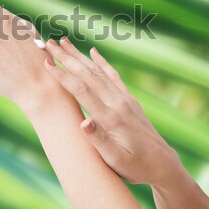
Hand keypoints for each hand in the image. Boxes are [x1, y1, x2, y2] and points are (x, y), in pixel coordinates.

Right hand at [43, 37, 180, 186]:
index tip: (46, 62)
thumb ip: (99, 140)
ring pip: (97, 71)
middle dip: (66, 57)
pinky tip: (93, 51)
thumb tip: (83, 122)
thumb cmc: (135, 167)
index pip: (81, 90)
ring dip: (79, 55)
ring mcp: (124, 98)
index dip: (62, 75)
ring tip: (64, 41)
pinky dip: (101, 62)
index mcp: (110, 117)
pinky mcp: (129, 98)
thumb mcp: (115, 160)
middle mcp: (117, 102)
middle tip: (48, 43)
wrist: (163, 164)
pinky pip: (113, 75)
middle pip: (87, 74)